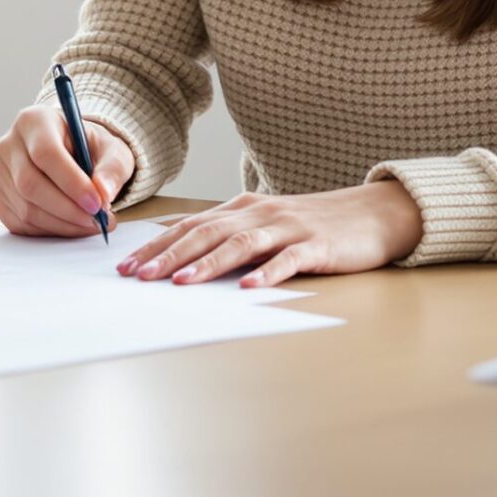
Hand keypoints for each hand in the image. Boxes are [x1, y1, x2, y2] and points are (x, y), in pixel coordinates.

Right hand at [0, 105, 134, 237]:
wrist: (73, 153)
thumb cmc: (90, 148)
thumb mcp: (112, 149)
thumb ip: (112, 169)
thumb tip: (103, 194)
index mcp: (35, 121)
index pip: (46, 153)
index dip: (72, 182)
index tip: (97, 203)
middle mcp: (9, 145)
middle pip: (30, 184)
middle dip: (68, 209)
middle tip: (97, 220)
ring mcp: (0, 173)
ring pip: (26, 208)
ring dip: (62, 224)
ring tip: (91, 224)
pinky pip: (20, 223)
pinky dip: (50, 231)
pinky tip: (71, 225)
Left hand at [118, 182, 423, 287]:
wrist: (372, 213)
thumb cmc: (313, 224)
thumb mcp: (266, 222)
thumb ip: (230, 234)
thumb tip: (182, 254)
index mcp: (243, 208)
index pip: (190, 225)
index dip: (156, 245)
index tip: (125, 265)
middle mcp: (260, 213)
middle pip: (207, 233)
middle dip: (168, 255)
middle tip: (138, 276)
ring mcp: (288, 229)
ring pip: (240, 244)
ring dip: (207, 264)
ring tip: (180, 283)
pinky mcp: (317, 246)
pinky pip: (288, 260)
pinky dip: (267, 273)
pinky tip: (248, 288)